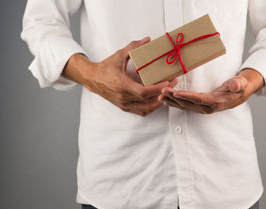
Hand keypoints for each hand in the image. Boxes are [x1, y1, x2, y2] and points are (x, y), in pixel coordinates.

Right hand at [62, 37, 177, 116]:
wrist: (92, 79)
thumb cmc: (105, 67)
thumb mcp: (119, 55)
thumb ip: (133, 47)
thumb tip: (147, 40)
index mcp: (122, 85)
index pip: (143, 92)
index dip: (156, 89)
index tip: (167, 83)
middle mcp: (123, 97)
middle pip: (147, 101)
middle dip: (162, 94)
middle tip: (173, 85)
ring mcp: (124, 104)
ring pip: (146, 109)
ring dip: (158, 103)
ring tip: (167, 93)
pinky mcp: (124, 107)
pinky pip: (141, 111)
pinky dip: (151, 107)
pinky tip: (157, 100)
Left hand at [158, 68, 263, 113]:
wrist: (241, 93)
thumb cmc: (240, 86)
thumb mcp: (241, 83)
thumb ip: (238, 84)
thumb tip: (236, 86)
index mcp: (217, 102)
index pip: (199, 99)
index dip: (187, 96)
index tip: (175, 92)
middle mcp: (208, 108)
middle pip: (188, 103)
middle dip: (174, 98)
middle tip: (162, 91)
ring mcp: (203, 108)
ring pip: (185, 106)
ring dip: (172, 101)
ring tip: (160, 96)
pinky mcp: (200, 107)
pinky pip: (185, 106)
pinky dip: (175, 103)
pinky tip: (165, 100)